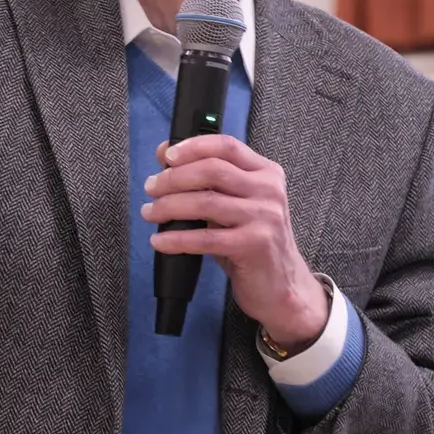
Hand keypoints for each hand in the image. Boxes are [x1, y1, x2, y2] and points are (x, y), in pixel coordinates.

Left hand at [142, 134, 330, 347]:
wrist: (282, 287)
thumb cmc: (252, 244)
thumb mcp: (235, 206)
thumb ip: (208, 181)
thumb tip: (166, 155)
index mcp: (266, 173)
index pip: (226, 146)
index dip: (193, 146)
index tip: (167, 156)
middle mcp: (268, 190)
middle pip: (212, 170)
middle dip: (173, 178)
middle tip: (151, 188)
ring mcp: (264, 217)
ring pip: (205, 202)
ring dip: (169, 206)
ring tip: (150, 213)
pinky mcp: (254, 245)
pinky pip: (205, 238)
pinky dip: (176, 239)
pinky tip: (160, 240)